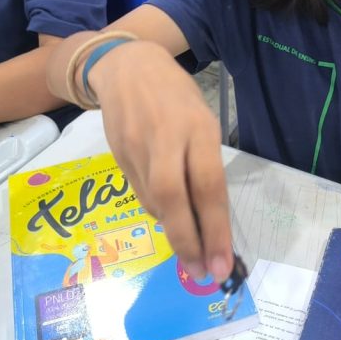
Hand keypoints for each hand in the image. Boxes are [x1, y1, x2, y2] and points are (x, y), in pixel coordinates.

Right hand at [90, 41, 233, 282]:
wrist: (126, 67)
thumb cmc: (176, 97)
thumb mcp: (203, 119)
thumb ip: (205, 165)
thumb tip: (211, 219)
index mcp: (198, 128)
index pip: (208, 186)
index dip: (216, 229)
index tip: (223, 264)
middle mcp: (166, 139)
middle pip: (174, 199)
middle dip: (189, 242)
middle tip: (202, 273)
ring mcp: (137, 149)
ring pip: (154, 203)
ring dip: (174, 235)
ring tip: (192, 256)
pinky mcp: (117, 156)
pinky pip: (140, 195)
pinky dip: (158, 214)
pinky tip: (170, 221)